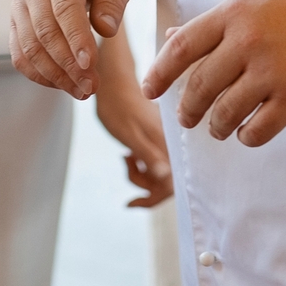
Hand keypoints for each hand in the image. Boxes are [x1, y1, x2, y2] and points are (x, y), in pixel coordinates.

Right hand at [10, 0, 137, 98]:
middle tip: (92, 87)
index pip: (64, 6)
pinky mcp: (17, 21)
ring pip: (29, 47)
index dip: (76, 38)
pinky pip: (20, 54)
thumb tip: (104, 30)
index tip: (91, 65)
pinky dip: (40, 74)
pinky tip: (64, 84)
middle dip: (68, 64)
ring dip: (55, 75)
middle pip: (44, 31)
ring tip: (83, 91)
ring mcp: (20, 3)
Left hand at [93, 46, 171, 207]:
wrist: (112, 83)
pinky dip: (140, 165)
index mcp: (170, 145)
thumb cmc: (118, 107)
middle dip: (144, 185)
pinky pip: (154, 164)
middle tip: (126, 167)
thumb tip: (166, 179)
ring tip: (125, 157)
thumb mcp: (130, 135)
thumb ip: (149, 156)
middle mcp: (173, 146)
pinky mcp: (159, 142)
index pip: (173, 184)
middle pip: (167, 183)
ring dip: (140, 174)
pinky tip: (129, 154)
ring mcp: (166, 145)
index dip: (155, 198)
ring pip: (159, 175)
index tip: (133, 201)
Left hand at [140, 0, 285, 146]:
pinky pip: (254, 131)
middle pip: (199, 85)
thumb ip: (214, 24)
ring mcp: (272, 71)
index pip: (182, 46)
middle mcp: (249, 40)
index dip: (159, 72)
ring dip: (214, 126)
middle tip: (185, 117)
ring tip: (216, 127)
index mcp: (235, 12)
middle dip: (186, 108)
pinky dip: (245, 136)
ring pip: (223, 113)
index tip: (149, 90)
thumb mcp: (256, 4)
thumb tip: (171, 40)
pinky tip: (246, 131)